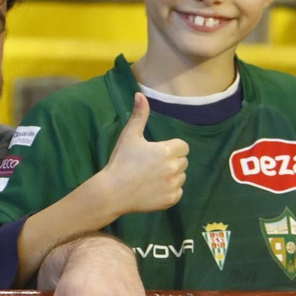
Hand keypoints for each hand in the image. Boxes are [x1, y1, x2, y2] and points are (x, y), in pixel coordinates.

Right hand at [99, 93, 187, 214]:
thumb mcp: (129, 136)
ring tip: (153, 177)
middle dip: (172, 161)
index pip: (183, 147)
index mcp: (166, 151)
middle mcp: (173, 168)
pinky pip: (178, 192)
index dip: (172, 148)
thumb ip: (139, 115)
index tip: (157, 152)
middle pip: (183, 161)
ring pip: (181, 177)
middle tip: (152, 165)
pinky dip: (170, 191)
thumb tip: (140, 94)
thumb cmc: (121, 162)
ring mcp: (173, 185)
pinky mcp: (171, 200)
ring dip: (172, 176)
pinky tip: (154, 189)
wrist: (112, 192)